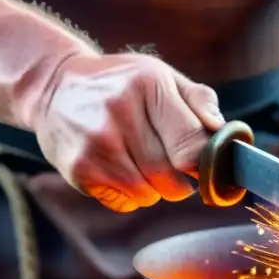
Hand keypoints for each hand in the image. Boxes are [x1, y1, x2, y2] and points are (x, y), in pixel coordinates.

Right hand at [31, 53, 223, 211]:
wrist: (53, 86)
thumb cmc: (120, 83)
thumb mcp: (160, 76)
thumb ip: (198, 101)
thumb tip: (225, 133)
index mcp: (147, 86)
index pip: (191, 147)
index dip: (204, 165)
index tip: (205, 166)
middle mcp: (119, 115)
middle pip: (171, 179)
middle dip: (179, 180)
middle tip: (171, 165)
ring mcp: (96, 145)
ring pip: (149, 195)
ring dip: (154, 188)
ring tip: (141, 162)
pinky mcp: (78, 170)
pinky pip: (124, 203)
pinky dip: (130, 195)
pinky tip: (119, 169)